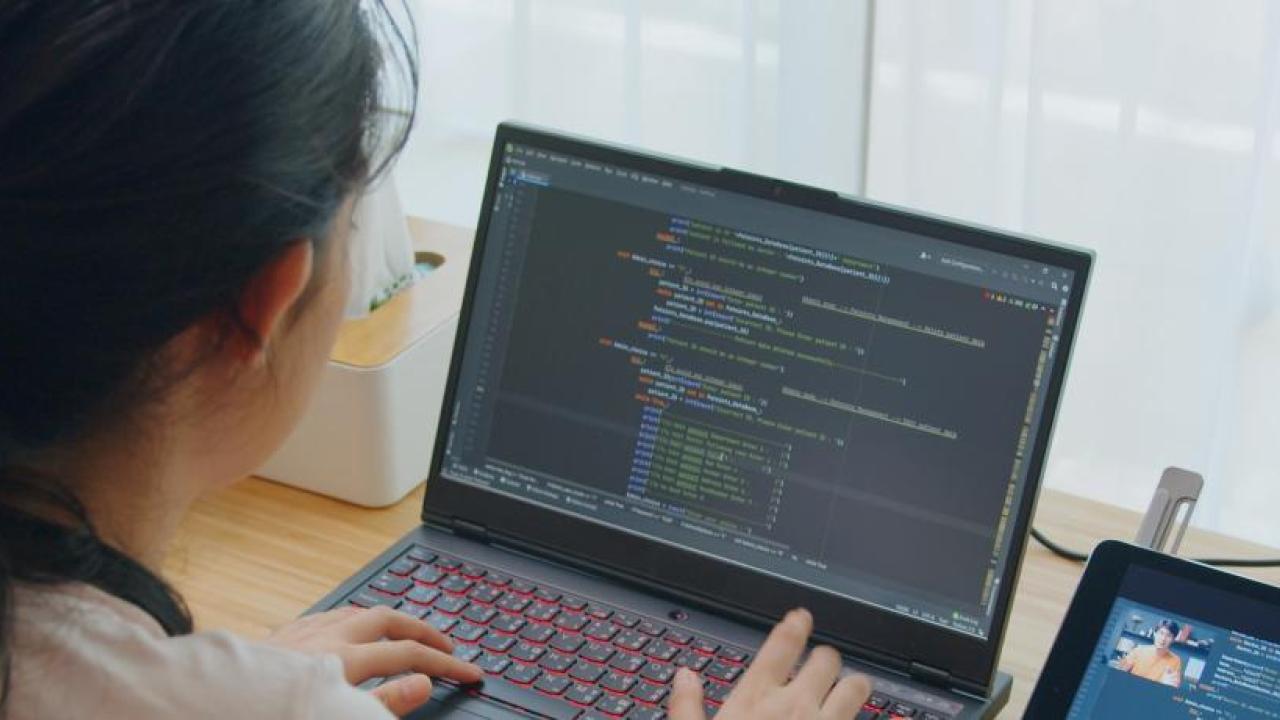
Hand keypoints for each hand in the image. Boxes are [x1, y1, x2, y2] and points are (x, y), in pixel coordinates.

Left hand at [266, 605, 482, 715]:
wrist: (212, 706)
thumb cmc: (272, 712)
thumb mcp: (336, 714)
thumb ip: (383, 703)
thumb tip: (424, 683)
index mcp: (344, 659)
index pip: (411, 655)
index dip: (446, 663)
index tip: (471, 673)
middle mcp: (327, 636)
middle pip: (390, 618)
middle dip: (423, 628)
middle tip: (446, 643)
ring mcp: (305, 631)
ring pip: (359, 611)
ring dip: (390, 619)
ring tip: (407, 631)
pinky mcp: (284, 635)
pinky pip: (331, 616)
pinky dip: (355, 620)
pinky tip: (352, 630)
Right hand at [668, 609, 870, 719]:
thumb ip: (686, 708)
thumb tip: (684, 677)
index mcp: (756, 699)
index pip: (781, 644)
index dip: (795, 624)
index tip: (801, 617)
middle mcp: (796, 706)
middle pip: (826, 659)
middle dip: (826, 659)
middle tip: (822, 665)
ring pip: (857, 686)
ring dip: (854, 685)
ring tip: (850, 688)